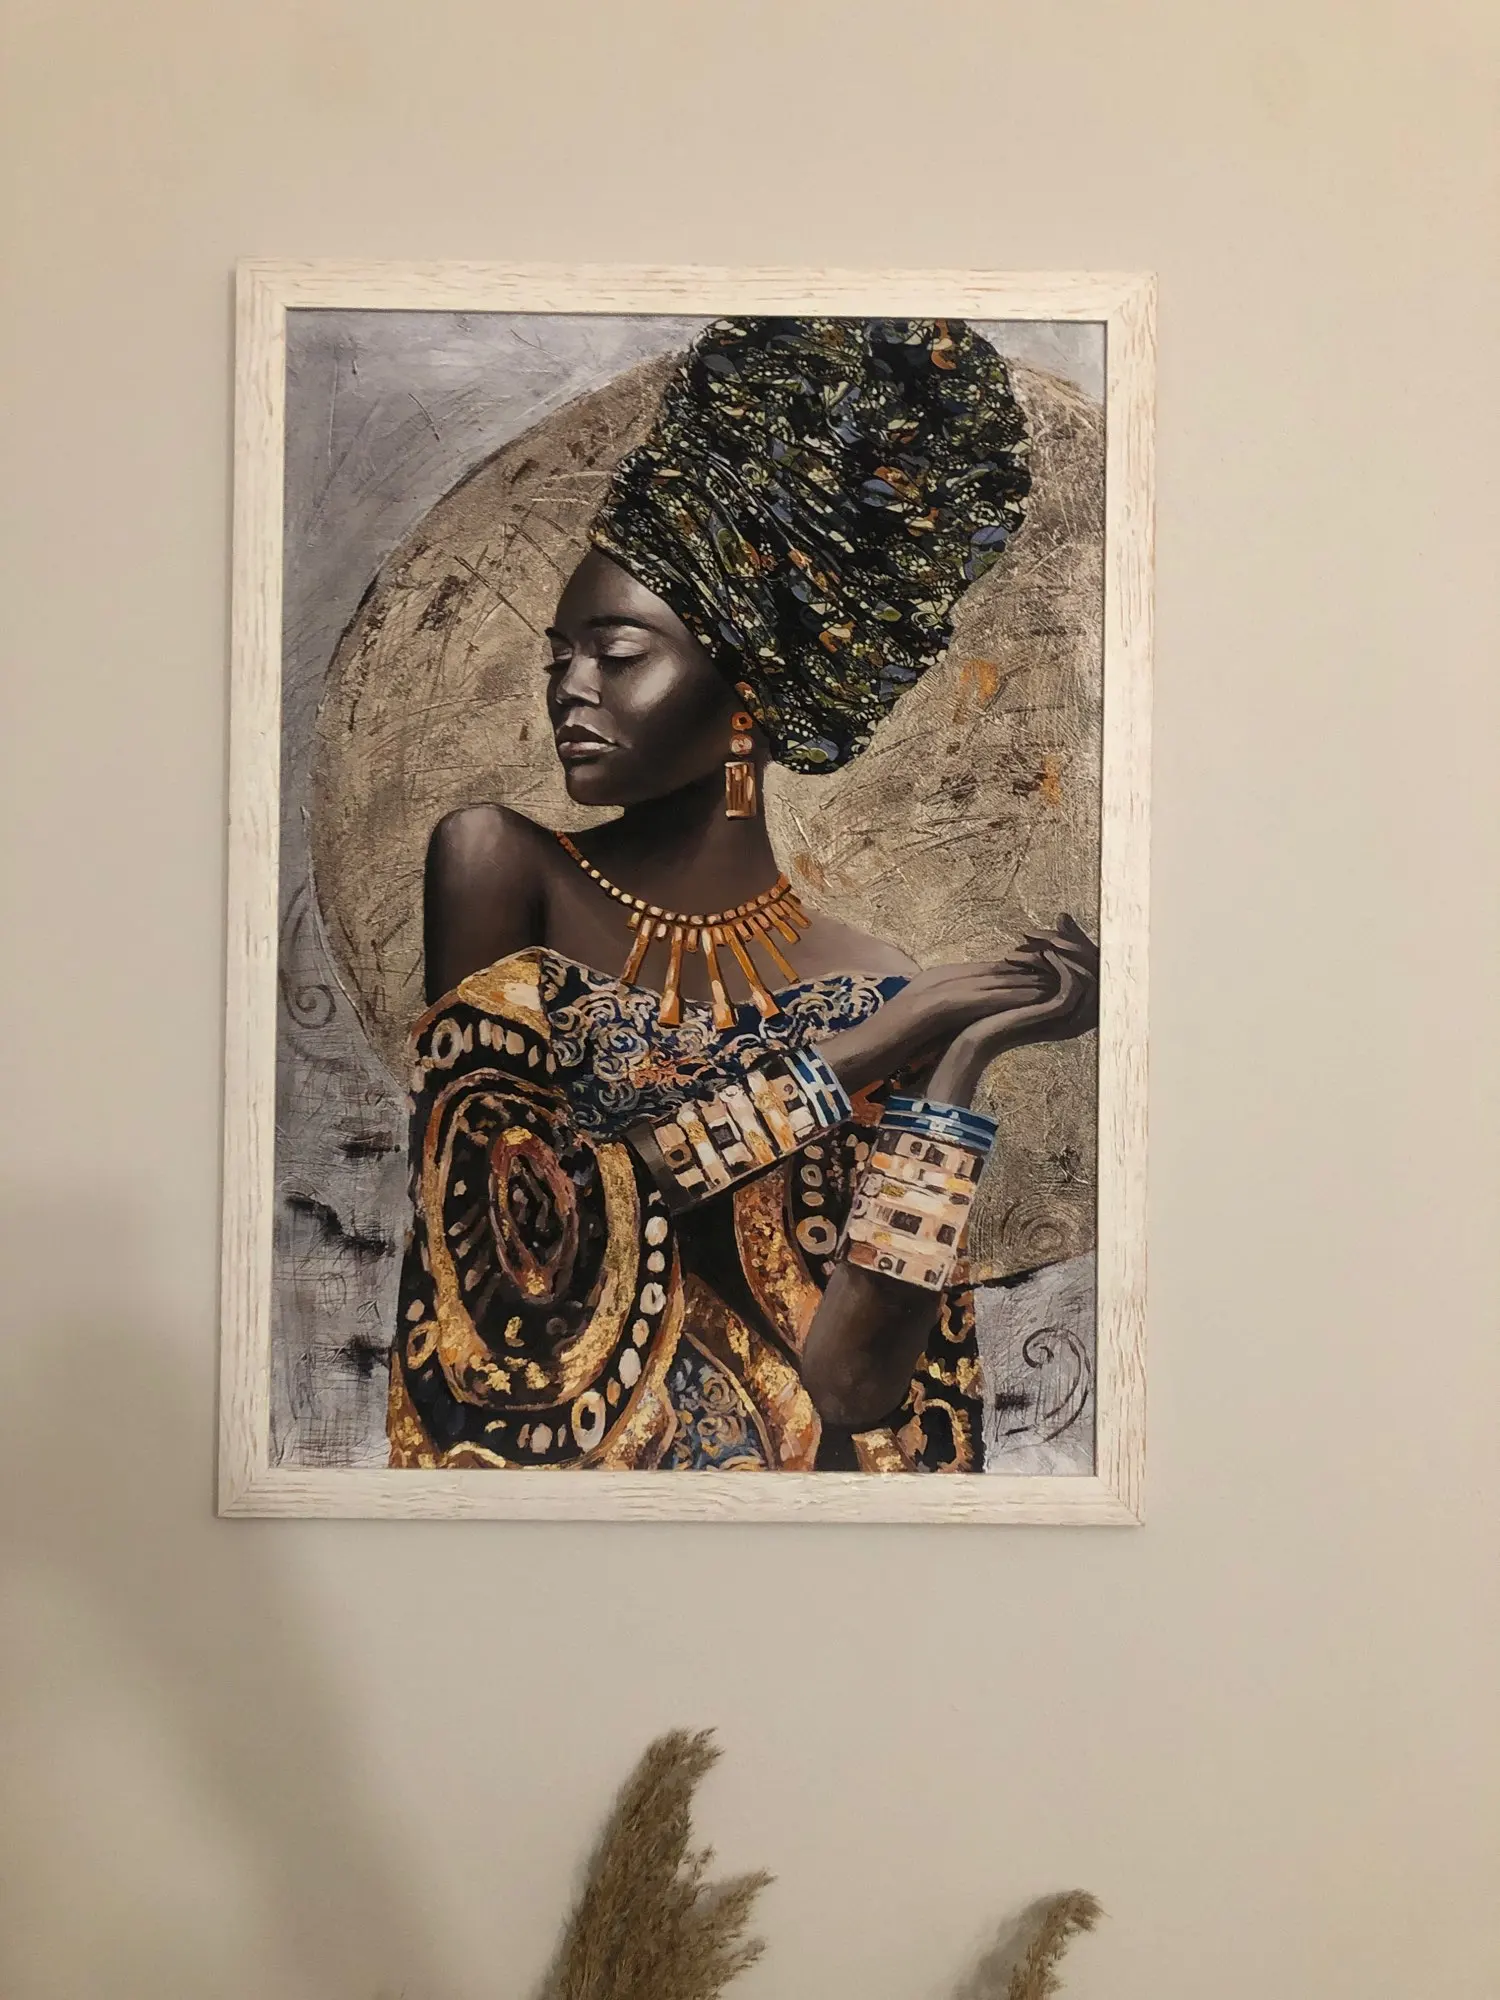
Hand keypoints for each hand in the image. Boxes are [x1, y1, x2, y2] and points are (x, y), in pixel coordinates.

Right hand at [814, 957, 1058, 1097]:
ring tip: (1062, 983)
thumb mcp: (924, 1026)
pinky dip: (1008, 996)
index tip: (1050, 976)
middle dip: (1033, 969)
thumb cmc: (886, 1046)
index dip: (1020, 972)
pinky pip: (979, 996)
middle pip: (995, 967)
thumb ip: (946, 1017)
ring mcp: (935, 987)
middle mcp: (938, 975)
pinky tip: (1033, 1000)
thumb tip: (967, 1025)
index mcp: (936, 979)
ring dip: (1028, 979)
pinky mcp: (934, 1004)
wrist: (859, 1054)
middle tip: (1068, 973)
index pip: (987, 970)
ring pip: (992, 977)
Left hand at [926, 915, 1098, 1106]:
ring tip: (1048, 941)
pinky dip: (1062, 965)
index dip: (1084, 943)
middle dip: (1079, 944)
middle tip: (1056, 928)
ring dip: (1070, 952)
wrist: (977, 1038)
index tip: (1062, 922)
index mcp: (1077, 1008)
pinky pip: (1072, 986)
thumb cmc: (998, 1007)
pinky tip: (1045, 953)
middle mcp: (1081, 1015)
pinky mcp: (1056, 1017)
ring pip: (1090, 977)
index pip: (1096, 968)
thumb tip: (1062, 919)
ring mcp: (1071, 1018)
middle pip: (1099, 972)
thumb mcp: (1028, 978)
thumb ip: (1048, 955)